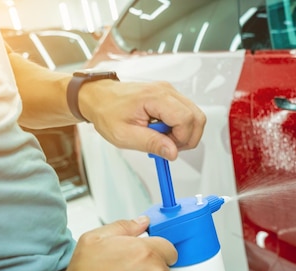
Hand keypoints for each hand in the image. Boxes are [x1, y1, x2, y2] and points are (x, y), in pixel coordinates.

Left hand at [79, 80, 206, 159]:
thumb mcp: (125, 135)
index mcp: (156, 97)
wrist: (98, 97)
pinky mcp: (169, 97)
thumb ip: (151, 143)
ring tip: (162, 138)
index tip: (167, 148)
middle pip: (197, 117)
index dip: (182, 139)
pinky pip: (186, 114)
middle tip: (167, 146)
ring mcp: (169, 92)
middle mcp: (166, 91)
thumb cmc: (107, 112)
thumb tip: (172, 152)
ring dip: (184, 133)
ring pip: (195, 116)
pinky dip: (179, 127)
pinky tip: (162, 131)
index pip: (187, 119)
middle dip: (187, 138)